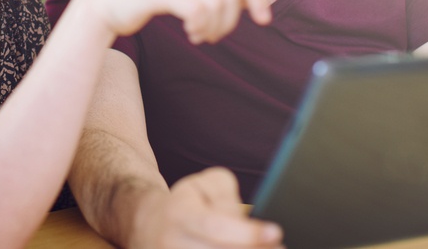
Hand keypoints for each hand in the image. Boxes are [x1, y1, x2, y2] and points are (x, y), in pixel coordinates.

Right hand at [139, 168, 282, 248]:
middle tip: (280, 248)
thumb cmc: (186, 204)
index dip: (246, 233)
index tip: (276, 232)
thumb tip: (248, 223)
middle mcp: (173, 243)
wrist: (148, 226)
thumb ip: (227, 196)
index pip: (215, 226)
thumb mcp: (203, 185)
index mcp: (179, 214)